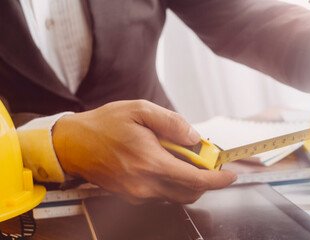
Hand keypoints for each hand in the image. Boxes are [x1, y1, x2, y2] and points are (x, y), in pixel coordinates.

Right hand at [52, 100, 236, 203]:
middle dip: (205, 178)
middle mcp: (145, 184)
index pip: (196, 180)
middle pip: (191, 192)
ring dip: (187, 180)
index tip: (231, 175)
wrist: (71, 144)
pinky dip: (171, 181)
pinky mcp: (131, 196)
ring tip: (179, 155)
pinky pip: (162, 193)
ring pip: (177, 195)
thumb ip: (172, 123)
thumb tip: (194, 137)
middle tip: (203, 158)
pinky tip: (163, 161)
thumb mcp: (140, 110)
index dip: (218, 180)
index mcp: (150, 163)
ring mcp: (137, 193)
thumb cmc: (103, 125)